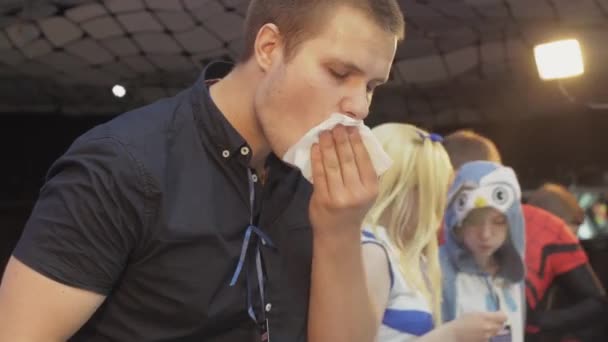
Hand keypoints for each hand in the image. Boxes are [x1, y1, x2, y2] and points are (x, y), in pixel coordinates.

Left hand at [308, 125, 378, 240]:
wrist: (338, 233)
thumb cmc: (352, 207)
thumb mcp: (365, 191)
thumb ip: (362, 171)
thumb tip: (355, 140)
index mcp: (371, 188)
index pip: (364, 159)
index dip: (356, 141)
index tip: (351, 127)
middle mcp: (357, 192)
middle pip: (347, 159)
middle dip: (341, 139)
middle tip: (336, 124)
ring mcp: (339, 196)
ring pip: (332, 164)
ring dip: (327, 145)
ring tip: (324, 132)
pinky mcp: (323, 199)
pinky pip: (319, 173)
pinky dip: (317, 158)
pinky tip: (316, 147)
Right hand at [449, 311, 507, 341]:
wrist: (455, 334)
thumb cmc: (462, 321)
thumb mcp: (473, 313)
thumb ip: (485, 315)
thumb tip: (494, 315)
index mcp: (485, 317)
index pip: (503, 317)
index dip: (502, 315)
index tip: (499, 314)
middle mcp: (488, 327)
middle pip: (501, 325)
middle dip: (498, 322)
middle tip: (491, 320)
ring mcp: (487, 336)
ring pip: (495, 331)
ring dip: (491, 329)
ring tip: (481, 327)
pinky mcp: (485, 341)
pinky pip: (490, 337)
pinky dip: (486, 335)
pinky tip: (478, 333)